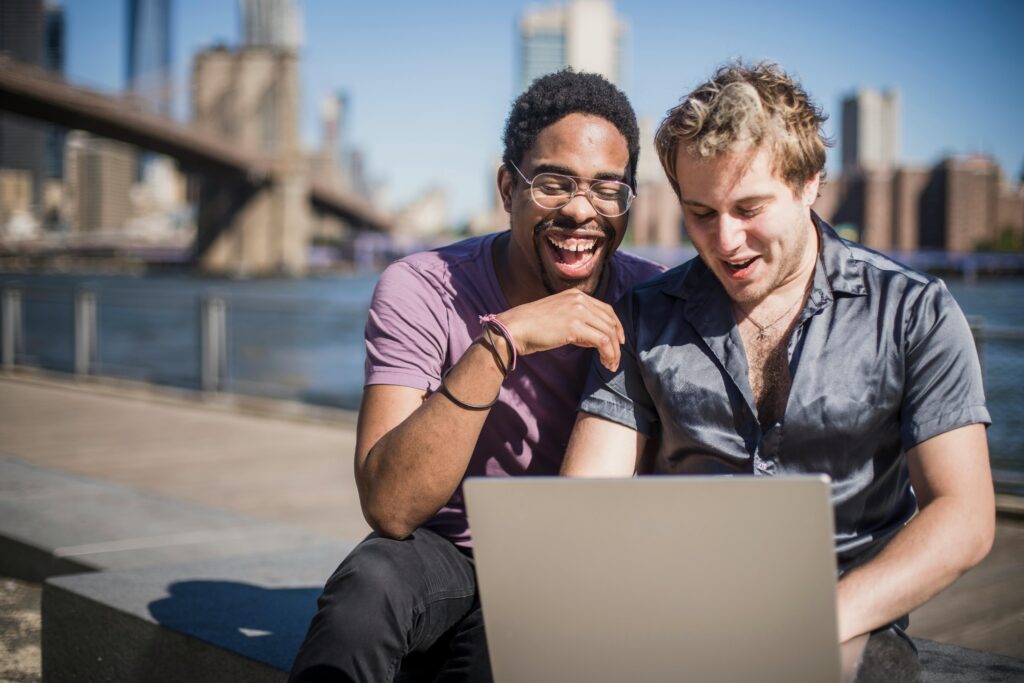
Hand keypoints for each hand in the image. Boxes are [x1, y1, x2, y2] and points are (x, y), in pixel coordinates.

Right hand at [495, 289, 625, 370]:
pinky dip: (608, 354)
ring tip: (610, 365)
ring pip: (608, 332)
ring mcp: (578, 311)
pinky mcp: (575, 326)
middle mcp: (580, 300)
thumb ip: (577, 322)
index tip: (618, 341)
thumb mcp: (558, 316)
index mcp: (576, 295)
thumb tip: (594, 339)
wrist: (515, 328)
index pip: (606, 309)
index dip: (616, 326)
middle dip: (616, 342)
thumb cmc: (532, 327)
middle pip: (610, 321)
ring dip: (613, 351)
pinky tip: (605, 363)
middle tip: (614, 359)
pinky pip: (602, 341)